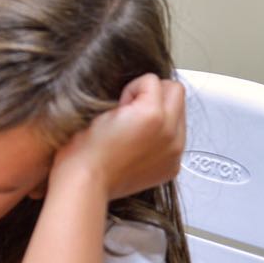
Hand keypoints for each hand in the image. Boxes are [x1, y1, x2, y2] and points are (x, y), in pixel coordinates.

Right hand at [52, 74, 185, 200]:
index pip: (152, 80)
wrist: (84, 182)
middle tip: (131, 110)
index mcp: (152, 115)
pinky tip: (139, 146)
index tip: (121, 103)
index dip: (131, 88)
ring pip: (180, 116)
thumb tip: (141, 90)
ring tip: (134, 129)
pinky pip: (176, 139)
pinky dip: (161, 137)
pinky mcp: (172, 166)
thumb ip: (129, 94)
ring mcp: (174, 152)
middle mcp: (170, 133)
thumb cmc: (84, 149)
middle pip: (176, 93)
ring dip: (161, 115)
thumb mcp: (100, 106)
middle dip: (154, 96)